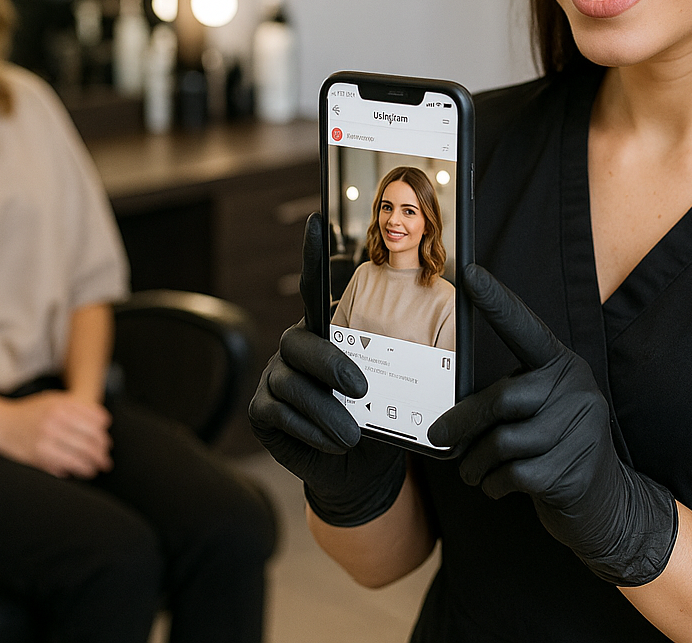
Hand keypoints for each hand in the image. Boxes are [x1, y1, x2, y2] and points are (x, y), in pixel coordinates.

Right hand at [0, 390, 112, 478]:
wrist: (0, 423)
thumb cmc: (31, 412)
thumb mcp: (54, 400)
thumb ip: (78, 407)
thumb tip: (104, 422)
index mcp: (62, 404)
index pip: (97, 420)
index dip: (104, 432)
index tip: (106, 440)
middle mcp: (56, 419)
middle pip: (93, 437)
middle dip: (103, 450)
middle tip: (106, 457)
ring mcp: (48, 437)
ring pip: (84, 452)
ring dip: (96, 462)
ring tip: (101, 466)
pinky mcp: (40, 454)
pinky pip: (70, 463)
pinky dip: (83, 469)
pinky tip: (87, 471)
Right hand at [248, 214, 405, 525]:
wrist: (359, 471)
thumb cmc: (378, 422)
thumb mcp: (394, 391)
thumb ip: (396, 366)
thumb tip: (430, 347)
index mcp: (326, 332)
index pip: (314, 287)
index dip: (312, 254)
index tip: (317, 220)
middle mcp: (294, 347)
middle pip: (301, 342)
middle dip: (331, 365)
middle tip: (362, 389)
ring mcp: (274, 377)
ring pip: (291, 383)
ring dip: (327, 411)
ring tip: (352, 434)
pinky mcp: (261, 409)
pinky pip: (280, 412)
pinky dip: (310, 429)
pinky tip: (332, 442)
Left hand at [428, 264, 677, 586]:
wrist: (606, 504)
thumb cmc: (556, 449)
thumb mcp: (540, 413)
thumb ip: (507, 400)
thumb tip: (449, 417)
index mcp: (563, 366)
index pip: (526, 328)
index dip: (498, 302)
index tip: (471, 273)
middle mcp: (577, 390)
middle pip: (502, 398)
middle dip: (462, 423)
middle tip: (440, 438)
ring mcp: (580, 431)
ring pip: (502, 442)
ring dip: (476, 463)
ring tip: (474, 472)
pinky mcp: (573, 470)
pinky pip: (512, 474)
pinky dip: (493, 485)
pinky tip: (498, 487)